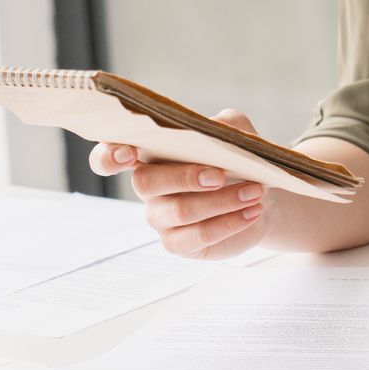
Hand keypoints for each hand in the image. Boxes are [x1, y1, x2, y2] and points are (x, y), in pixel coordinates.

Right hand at [88, 109, 270, 259]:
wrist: (260, 195)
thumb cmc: (237, 159)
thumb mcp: (234, 132)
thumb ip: (223, 126)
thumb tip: (216, 132)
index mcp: (149, 154)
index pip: (108, 157)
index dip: (109, 156)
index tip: (127, 152)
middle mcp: (147, 187)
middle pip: (145, 182)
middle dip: (184, 177)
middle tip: (220, 174)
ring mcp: (159, 218)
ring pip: (179, 211)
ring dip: (220, 200)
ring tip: (254, 191)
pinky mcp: (179, 243)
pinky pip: (197, 236)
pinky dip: (228, 222)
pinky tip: (252, 211)